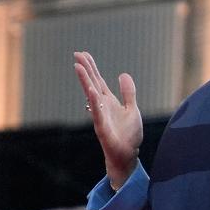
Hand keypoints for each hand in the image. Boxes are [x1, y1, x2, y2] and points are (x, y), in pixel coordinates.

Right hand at [73, 51, 142, 189]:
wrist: (127, 155)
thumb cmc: (128, 135)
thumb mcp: (132, 109)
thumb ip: (128, 93)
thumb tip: (123, 74)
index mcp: (109, 102)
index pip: (98, 81)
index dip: (91, 67)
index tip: (83, 54)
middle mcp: (102, 107)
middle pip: (92, 84)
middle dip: (85, 69)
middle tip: (76, 54)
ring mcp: (100, 116)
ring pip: (91, 95)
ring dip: (85, 81)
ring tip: (78, 66)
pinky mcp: (102, 128)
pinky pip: (97, 113)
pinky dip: (94, 102)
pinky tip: (91, 91)